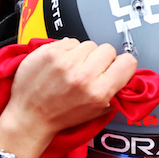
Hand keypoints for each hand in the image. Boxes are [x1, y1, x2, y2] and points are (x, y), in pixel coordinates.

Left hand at [0, 39, 137, 154]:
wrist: (30, 115)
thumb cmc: (61, 115)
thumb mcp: (97, 111)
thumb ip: (114, 92)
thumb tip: (124, 74)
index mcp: (98, 92)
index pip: (128, 62)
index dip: (123, 65)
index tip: (117, 68)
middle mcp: (83, 75)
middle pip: (108, 49)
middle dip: (102, 59)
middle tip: (91, 71)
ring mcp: (65, 61)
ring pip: (89, 44)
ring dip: (84, 54)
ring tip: (74, 68)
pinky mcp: (50, 51)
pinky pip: (70, 42)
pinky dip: (68, 51)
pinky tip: (62, 64)